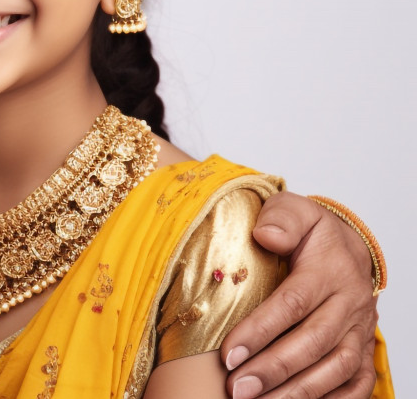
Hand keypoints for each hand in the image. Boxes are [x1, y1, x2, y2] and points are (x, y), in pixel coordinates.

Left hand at [221, 191, 378, 397]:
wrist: (348, 249)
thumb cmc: (311, 233)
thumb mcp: (295, 210)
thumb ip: (281, 218)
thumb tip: (265, 234)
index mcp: (329, 272)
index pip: (292, 304)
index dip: (260, 331)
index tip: (228, 354)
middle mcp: (349, 306)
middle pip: (312, 344)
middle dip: (272, 370)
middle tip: (236, 389)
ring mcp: (360, 332)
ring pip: (334, 370)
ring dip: (296, 392)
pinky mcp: (364, 352)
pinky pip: (355, 385)